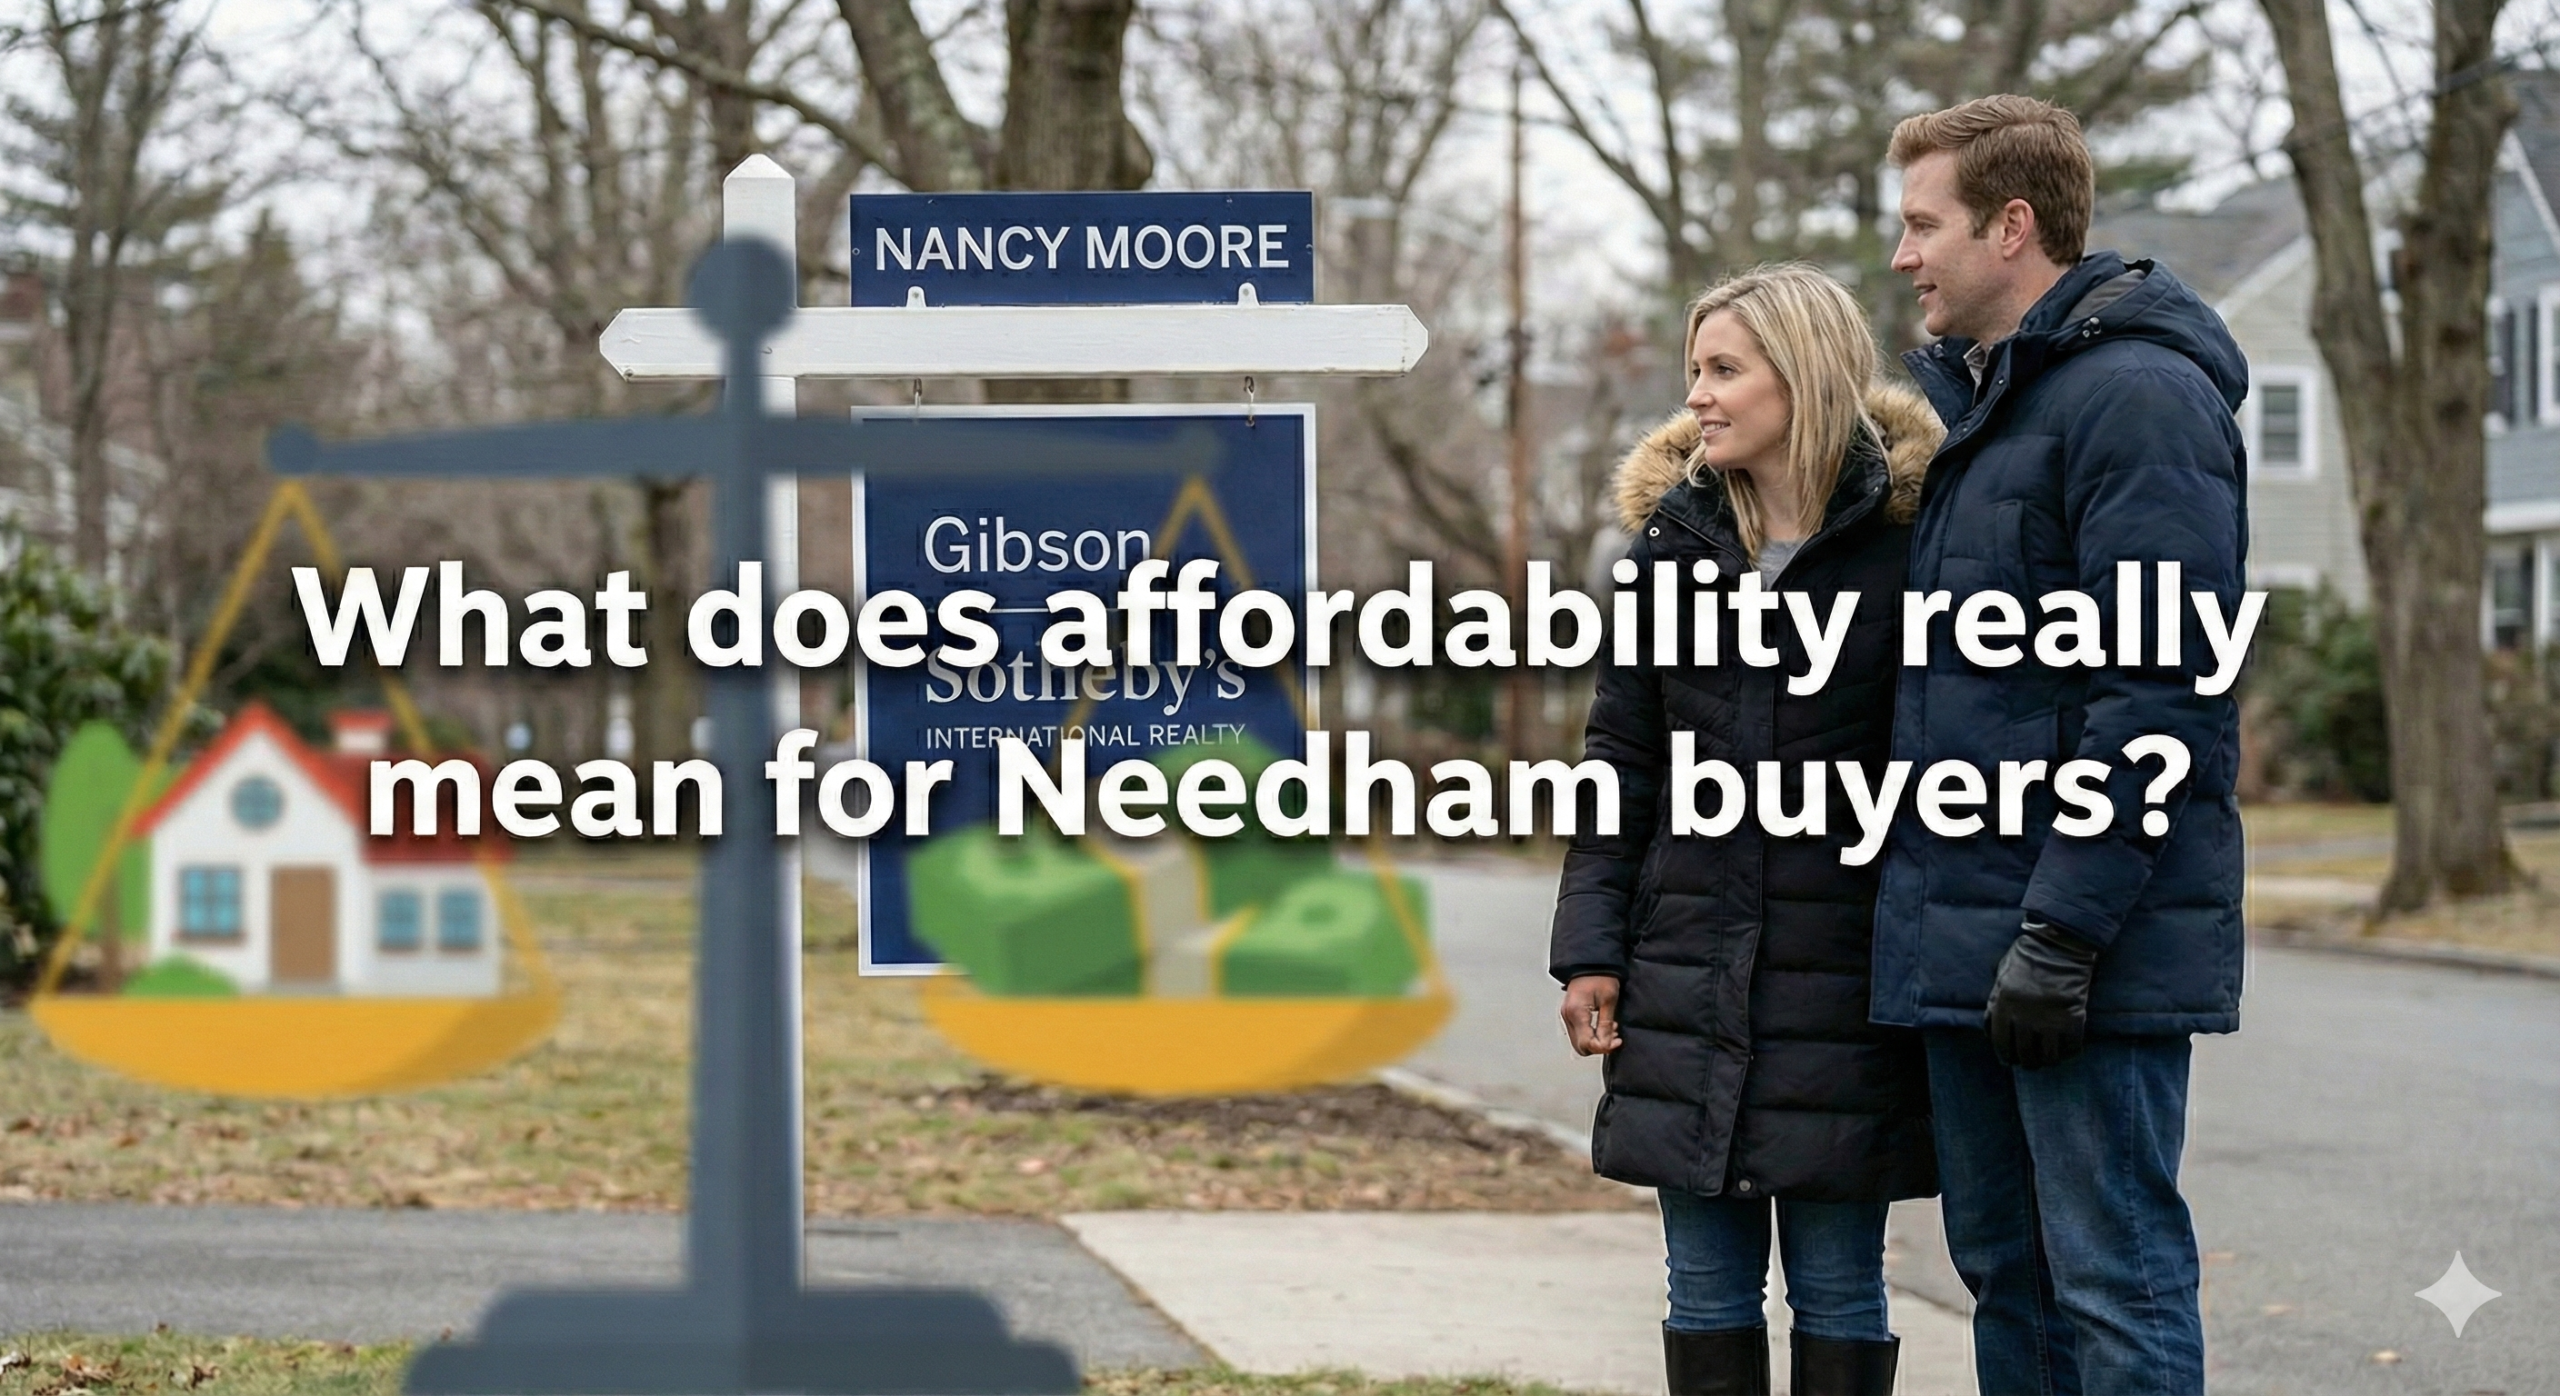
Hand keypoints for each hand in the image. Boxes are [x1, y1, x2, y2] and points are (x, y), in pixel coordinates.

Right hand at [1562, 975, 1622, 1055]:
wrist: (1590, 961)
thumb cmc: (1601, 977)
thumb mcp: (1609, 1000)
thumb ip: (1605, 1025)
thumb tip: (1606, 1044)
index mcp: (1576, 1013)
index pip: (1587, 1043)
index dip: (1603, 1047)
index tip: (1617, 1041)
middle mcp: (1567, 1016)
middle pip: (1580, 1046)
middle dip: (1599, 1046)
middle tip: (1614, 1038)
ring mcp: (1566, 1015)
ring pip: (1579, 1041)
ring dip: (1595, 1041)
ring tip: (1611, 1029)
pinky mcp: (1569, 1013)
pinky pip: (1578, 1032)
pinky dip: (1590, 1034)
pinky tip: (1603, 1026)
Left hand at [1984, 917, 2101, 1069]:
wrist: (2059, 945)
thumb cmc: (2028, 957)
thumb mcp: (2001, 977)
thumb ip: (1995, 1003)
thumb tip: (1990, 1029)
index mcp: (2004, 1005)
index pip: (2001, 1042)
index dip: (2005, 1055)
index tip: (2009, 1060)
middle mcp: (2025, 1017)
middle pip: (2025, 1054)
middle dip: (2027, 1062)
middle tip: (2031, 1062)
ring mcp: (2050, 1019)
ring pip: (2048, 1056)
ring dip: (2048, 1061)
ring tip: (2049, 1058)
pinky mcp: (2073, 1018)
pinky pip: (2071, 1047)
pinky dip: (2069, 1052)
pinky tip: (2066, 1050)